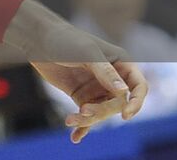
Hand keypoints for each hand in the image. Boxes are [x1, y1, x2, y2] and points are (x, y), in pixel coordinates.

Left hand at [5, 1, 146, 140]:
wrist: (38, 40)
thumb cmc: (65, 39)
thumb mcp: (87, 53)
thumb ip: (105, 72)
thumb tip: (124, 92)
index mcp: (121, 63)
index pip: (138, 87)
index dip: (136, 102)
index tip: (125, 114)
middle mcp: (113, 79)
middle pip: (118, 104)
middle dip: (102, 111)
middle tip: (83, 111)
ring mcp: (98, 89)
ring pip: (102, 112)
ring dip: (88, 120)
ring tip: (69, 120)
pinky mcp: (82, 97)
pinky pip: (88, 115)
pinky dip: (83, 126)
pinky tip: (76, 137)